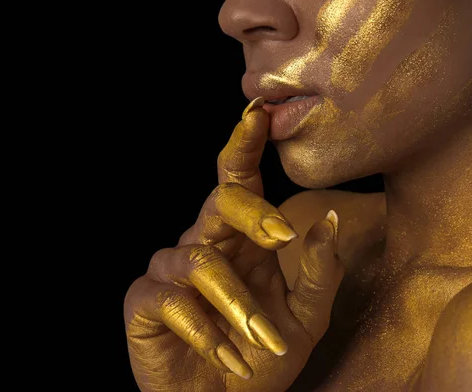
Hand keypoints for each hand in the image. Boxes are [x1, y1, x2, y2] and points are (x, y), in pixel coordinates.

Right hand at [124, 98, 343, 391]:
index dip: (245, 146)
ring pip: (201, 263)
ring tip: (263, 343)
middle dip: (251, 213)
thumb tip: (327, 217)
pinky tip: (230, 358)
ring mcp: (170, 272)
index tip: (259, 112)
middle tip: (281, 236)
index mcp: (241, 241)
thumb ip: (320, 270)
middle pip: (218, 203)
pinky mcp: (145, 303)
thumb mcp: (306, 318)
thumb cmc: (265, 358)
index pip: (239, 183)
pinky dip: (207, 332)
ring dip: (238, 305)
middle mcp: (203, 245)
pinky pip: (171, 302)